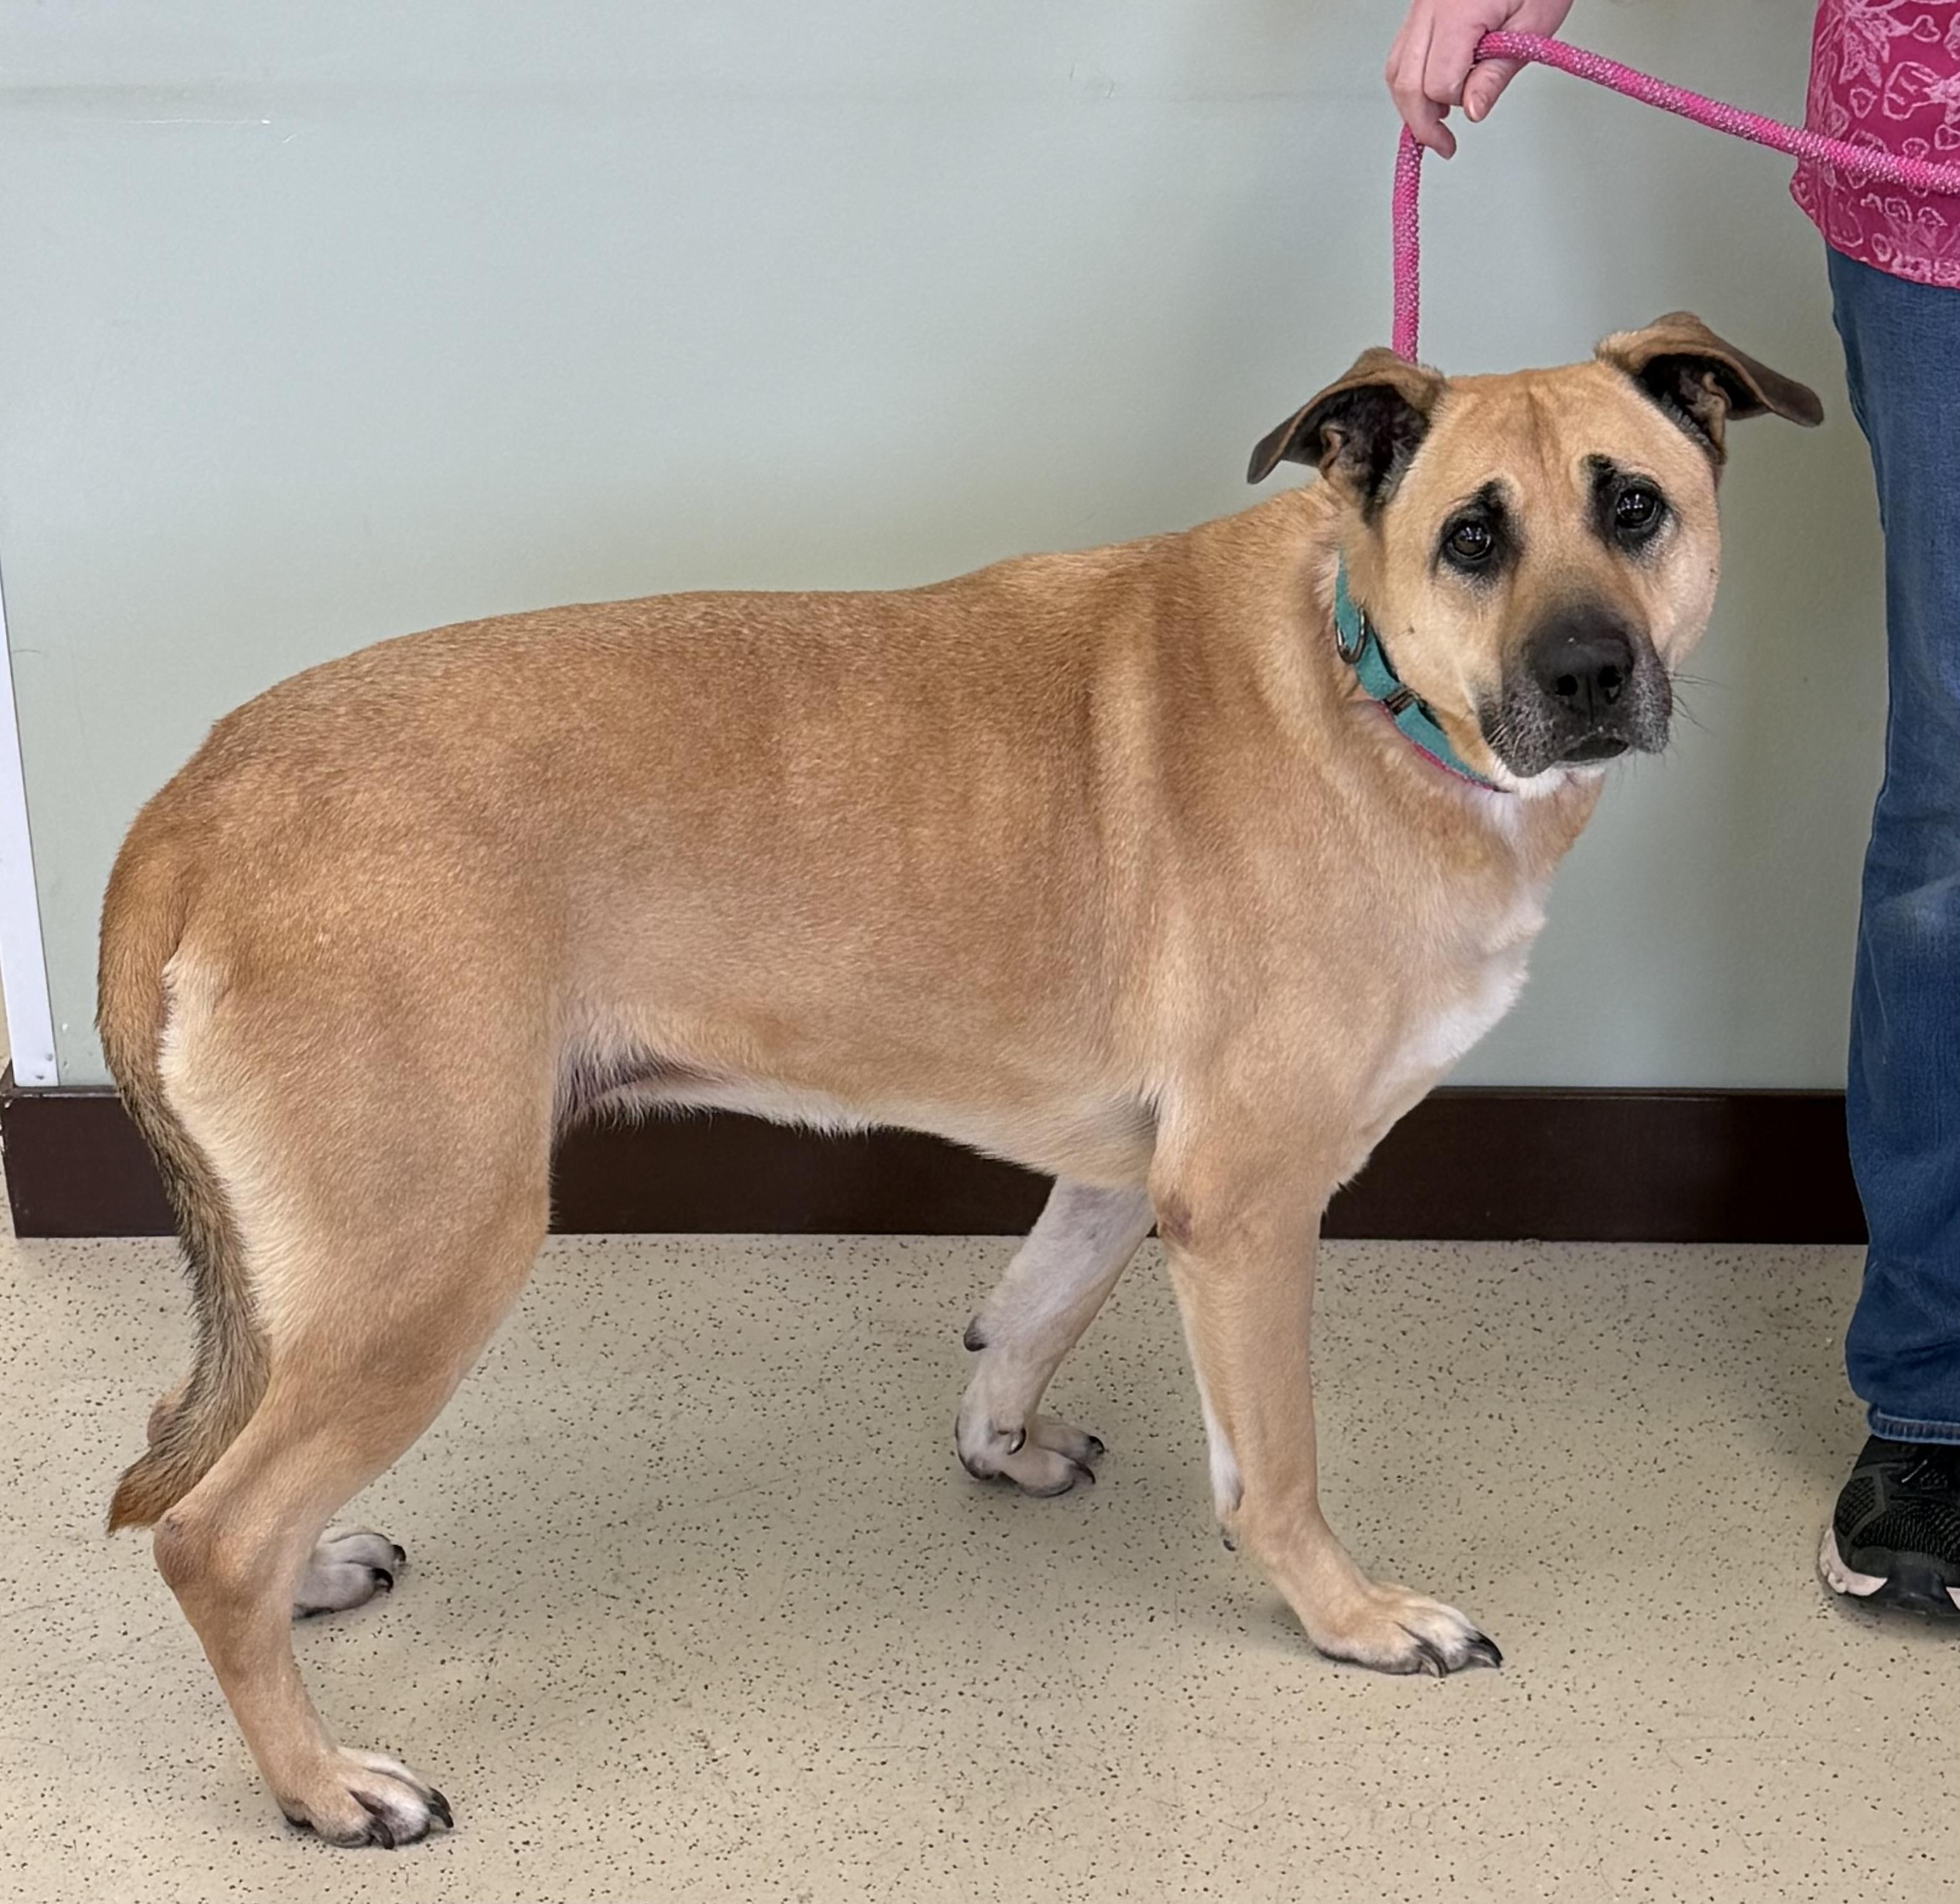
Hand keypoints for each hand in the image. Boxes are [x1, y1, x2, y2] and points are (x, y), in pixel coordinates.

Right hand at [1385, 0, 1575, 156]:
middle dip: (1420, 120)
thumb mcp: (1533, 25)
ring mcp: (1420, 8)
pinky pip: (1401, 52)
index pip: (1439, 83)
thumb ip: (1498, 72)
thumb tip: (1472, 110)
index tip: (1468, 121)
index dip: (1456, 104)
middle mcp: (1430, 9)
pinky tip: (1430, 90)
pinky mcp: (1420, 9)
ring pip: (1396, 69)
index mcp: (1459, 13)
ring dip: (1410, 102)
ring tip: (1435, 119)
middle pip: (1405, 82)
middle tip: (1440, 142)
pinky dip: (1410, 79)